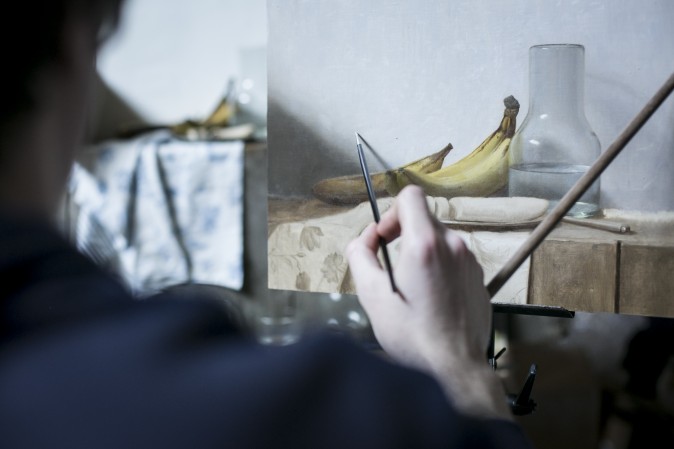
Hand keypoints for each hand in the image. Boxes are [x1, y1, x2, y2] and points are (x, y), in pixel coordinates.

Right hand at [346, 185, 510, 418]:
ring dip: (421, 253)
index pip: (411, 196)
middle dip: (403, 236)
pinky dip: (439, 268)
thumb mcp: (371, 295)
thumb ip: (360, 256)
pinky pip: (454, 259)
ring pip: (439, 240)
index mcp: (425, 245)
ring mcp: (470, 261)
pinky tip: (430, 297)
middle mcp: (453, 246)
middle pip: (424, 219)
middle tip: (392, 267)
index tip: (385, 238)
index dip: (391, 212)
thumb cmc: (414, 336)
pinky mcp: (478, 277)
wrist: (453, 367)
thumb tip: (363, 241)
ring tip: (411, 287)